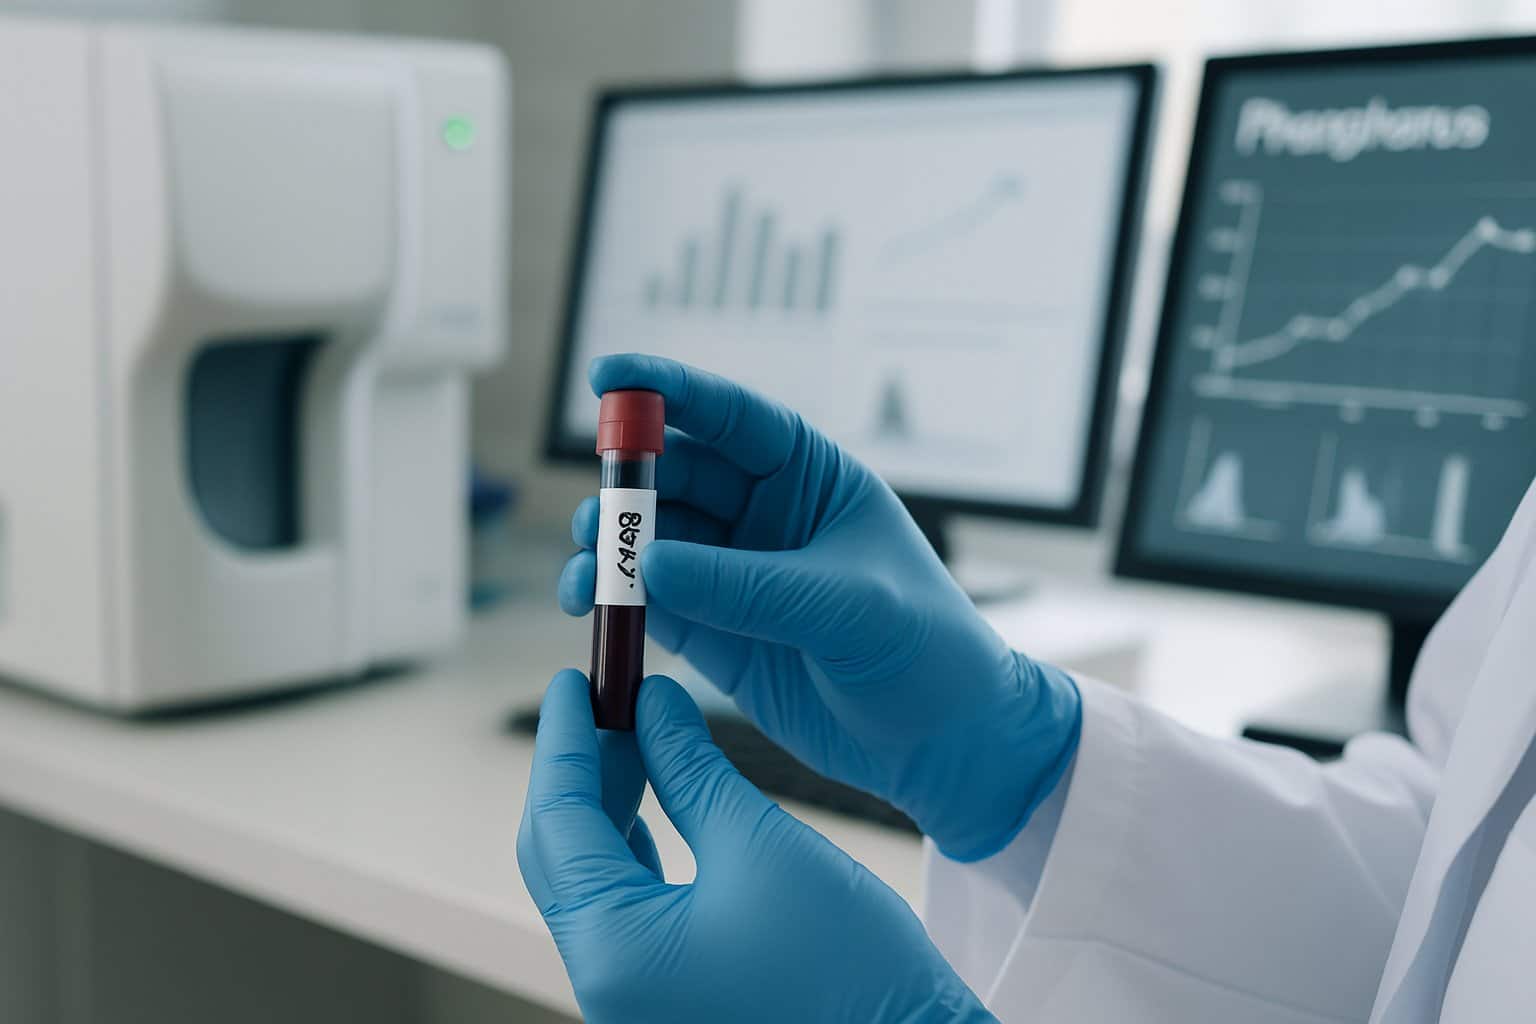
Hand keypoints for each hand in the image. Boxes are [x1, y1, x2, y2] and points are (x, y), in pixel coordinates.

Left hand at [517, 670, 996, 1023]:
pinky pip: (624, 908)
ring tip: (636, 734)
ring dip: (607, 803)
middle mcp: (606, 984)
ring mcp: (633, 997)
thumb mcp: (760, 842)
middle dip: (580, 768)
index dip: (564, 740)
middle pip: (560, 853)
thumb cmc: (849, 969)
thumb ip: (690, 767)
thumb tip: (650, 704)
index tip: (576, 679)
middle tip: (608, 696)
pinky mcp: (665, 997)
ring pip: (591, 879)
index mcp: (615, 952)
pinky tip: (654, 801)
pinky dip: (632, 845)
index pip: (557, 822)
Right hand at [559, 355, 1079, 860]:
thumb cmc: (925, 651)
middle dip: (624, 487)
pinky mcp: (714, 633)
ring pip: (650, 541)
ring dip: (607, 549)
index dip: (666, 391)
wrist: (943, 744)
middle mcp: (765, 516)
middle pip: (675, 478)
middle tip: (594, 519)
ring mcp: (734, 574)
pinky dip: (612, 602)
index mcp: (812, 478)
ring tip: (584, 575)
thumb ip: (746, 585)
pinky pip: (648, 604)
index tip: (605, 376)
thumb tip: (645, 564)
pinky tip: (588, 609)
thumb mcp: (845, 605)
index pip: (730, 418)